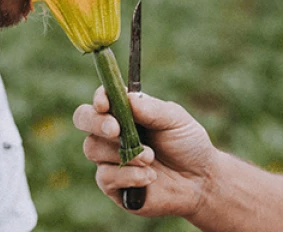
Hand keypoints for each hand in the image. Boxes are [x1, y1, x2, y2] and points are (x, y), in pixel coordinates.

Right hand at [73, 87, 218, 217]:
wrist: (199, 181)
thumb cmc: (188, 144)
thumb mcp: (175, 119)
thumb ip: (151, 109)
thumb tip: (127, 98)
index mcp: (126, 111)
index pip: (101, 99)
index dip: (99, 98)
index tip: (105, 103)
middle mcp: (112, 133)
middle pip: (83, 119)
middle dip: (95, 122)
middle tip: (115, 130)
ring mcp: (109, 158)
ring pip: (92, 148)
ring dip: (122, 152)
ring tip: (150, 158)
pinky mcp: (112, 185)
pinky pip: (105, 176)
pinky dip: (129, 175)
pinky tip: (150, 177)